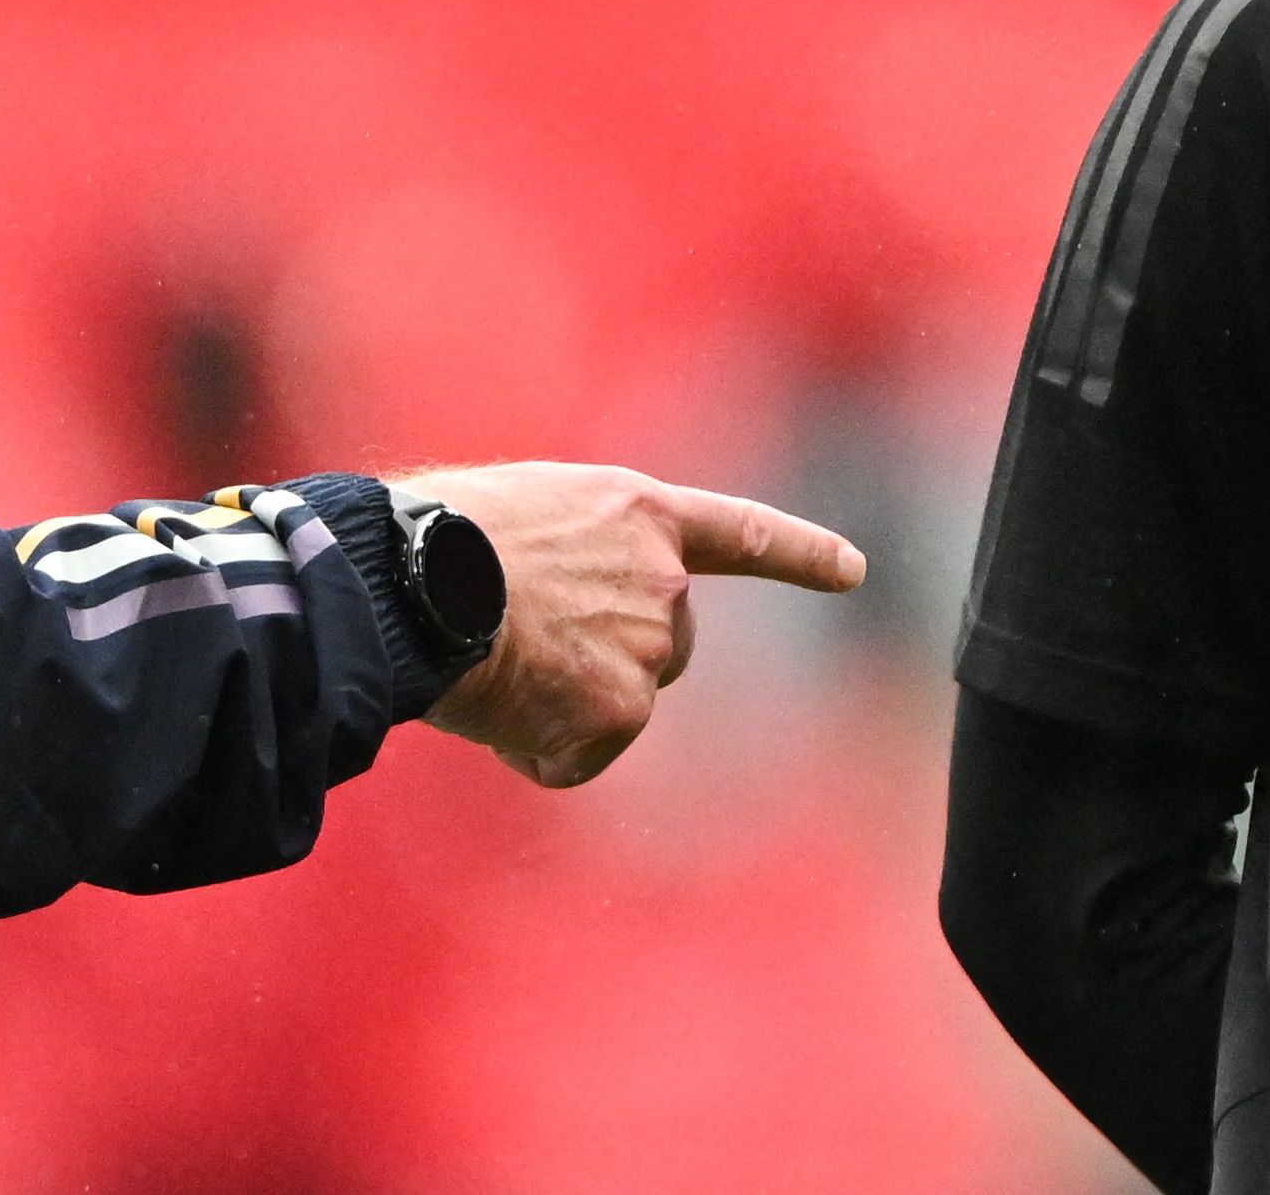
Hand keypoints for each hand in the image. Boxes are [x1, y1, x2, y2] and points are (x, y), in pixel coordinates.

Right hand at [393, 462, 867, 787]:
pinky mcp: (623, 713)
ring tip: (494, 661)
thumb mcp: (524, 513)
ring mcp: (649, 649)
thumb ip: (576, 555)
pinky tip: (498, 707)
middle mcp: (664, 580)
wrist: (416, 584)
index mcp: (639, 513)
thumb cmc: (434, 537)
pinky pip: (577, 755)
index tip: (854, 570)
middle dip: (613, 657)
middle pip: (665, 646)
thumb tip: (549, 614)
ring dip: (565, 701)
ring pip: (617, 703)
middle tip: (527, 641)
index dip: (801, 554)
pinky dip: (539, 750)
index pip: (742, 534)